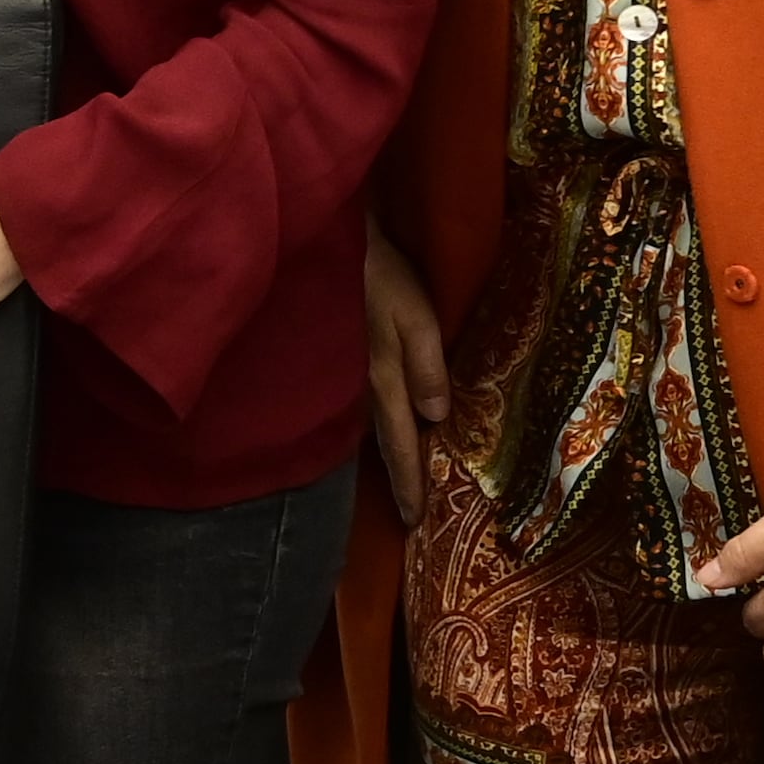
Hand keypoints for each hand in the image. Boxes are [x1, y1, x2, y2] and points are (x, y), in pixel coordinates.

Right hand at [362, 217, 449, 511]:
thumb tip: (436, 417)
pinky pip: (360, 402)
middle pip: (381, 442)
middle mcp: (361, 386)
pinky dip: (373, 423)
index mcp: (383, 381)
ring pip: (369, 424)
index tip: (414, 521)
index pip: (399, 444)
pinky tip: (377, 426)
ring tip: (396, 479)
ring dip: (384, 453)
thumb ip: (426, 365)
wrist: (326, 241)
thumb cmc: (378, 274)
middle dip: (395, 478)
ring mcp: (347, 372)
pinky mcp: (342, 355)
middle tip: (407, 514)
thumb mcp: (414, 314)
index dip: (408, 483)